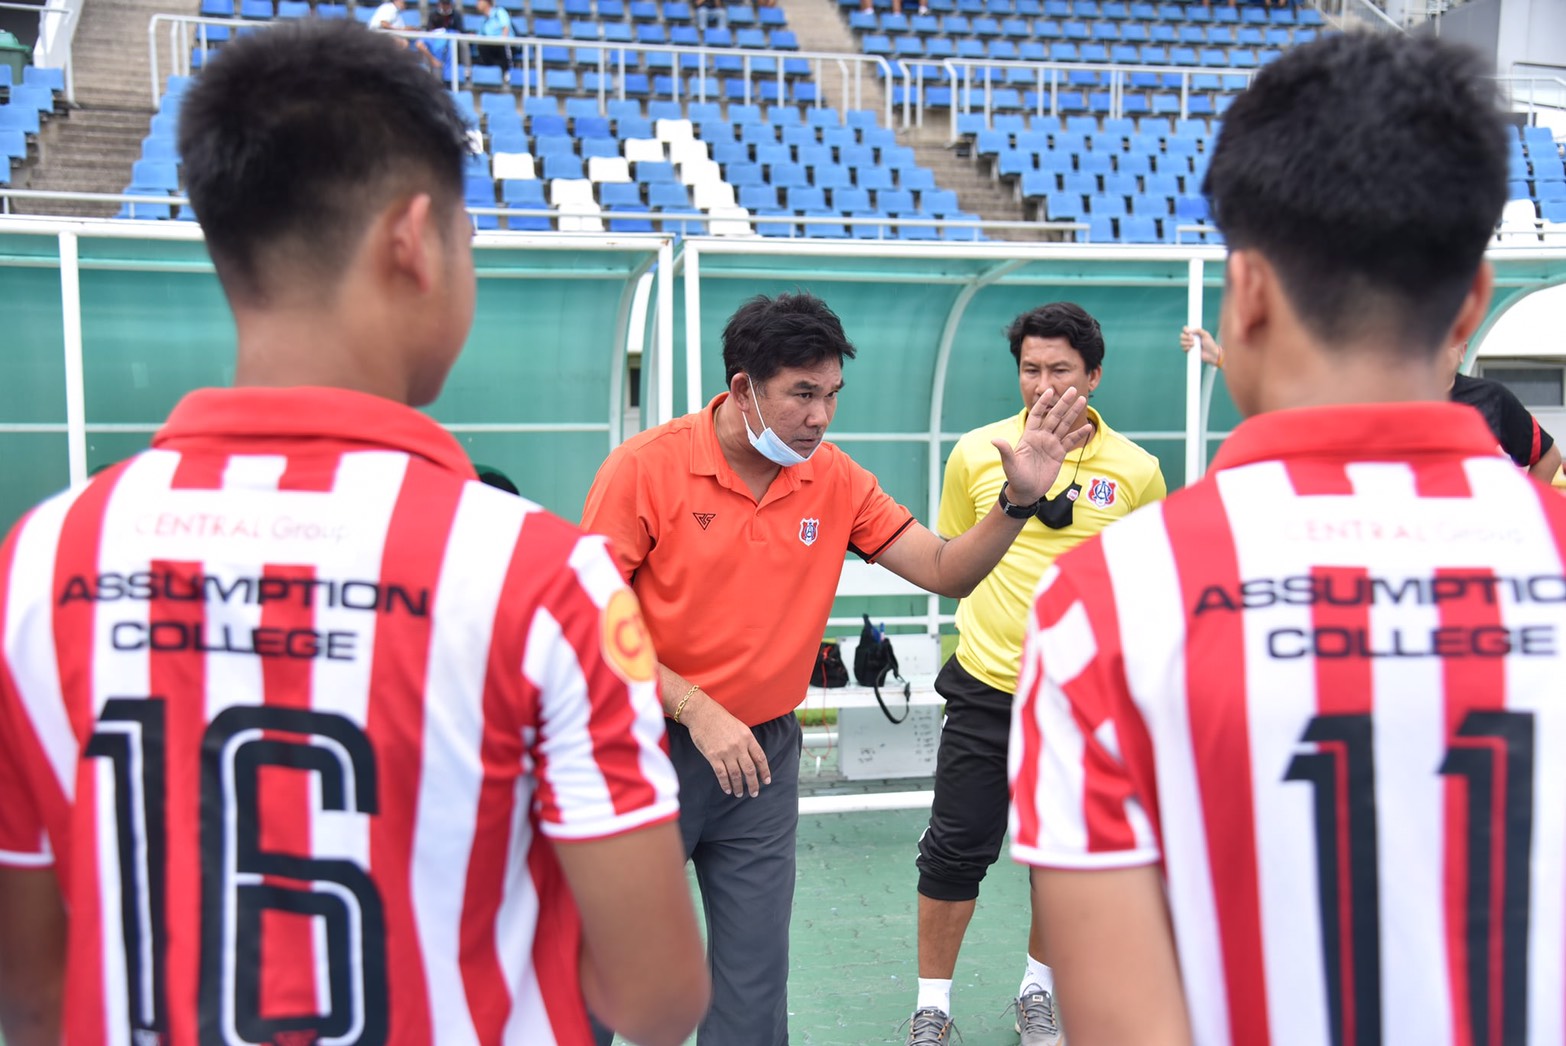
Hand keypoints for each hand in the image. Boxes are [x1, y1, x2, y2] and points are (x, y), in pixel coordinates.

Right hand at [682, 695, 770, 797]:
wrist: (702, 713)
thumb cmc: (720, 719)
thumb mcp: (739, 727)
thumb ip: (747, 742)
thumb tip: (753, 758)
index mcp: (747, 737)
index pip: (760, 758)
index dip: (765, 771)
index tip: (766, 781)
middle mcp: (739, 746)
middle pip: (750, 770)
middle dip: (753, 784)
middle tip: (754, 793)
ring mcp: (726, 752)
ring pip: (736, 775)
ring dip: (739, 787)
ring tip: (739, 794)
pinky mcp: (713, 756)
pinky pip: (722, 774)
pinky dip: (726, 784)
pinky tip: (728, 790)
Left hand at [991, 386, 1091, 503]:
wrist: (1026, 492)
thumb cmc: (1015, 478)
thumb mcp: (1010, 464)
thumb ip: (1005, 451)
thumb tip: (995, 440)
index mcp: (1029, 435)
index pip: (1037, 414)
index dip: (1043, 403)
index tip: (1050, 391)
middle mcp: (1041, 437)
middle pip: (1055, 416)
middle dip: (1063, 403)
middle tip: (1073, 390)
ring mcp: (1051, 444)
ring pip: (1064, 425)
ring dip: (1073, 413)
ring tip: (1082, 401)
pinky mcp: (1059, 454)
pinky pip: (1070, 441)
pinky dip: (1078, 434)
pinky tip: (1087, 427)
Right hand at [1179, 326, 1223, 367]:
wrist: (1211, 353)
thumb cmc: (1210, 344)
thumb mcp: (1206, 334)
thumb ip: (1198, 330)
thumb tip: (1190, 330)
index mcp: (1194, 333)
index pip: (1185, 329)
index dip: (1185, 330)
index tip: (1188, 332)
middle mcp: (1190, 339)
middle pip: (1181, 336)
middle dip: (1186, 337)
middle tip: (1193, 339)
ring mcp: (1189, 345)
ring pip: (1181, 342)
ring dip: (1186, 343)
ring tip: (1194, 344)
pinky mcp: (1189, 351)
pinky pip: (1183, 349)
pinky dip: (1186, 348)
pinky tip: (1191, 348)